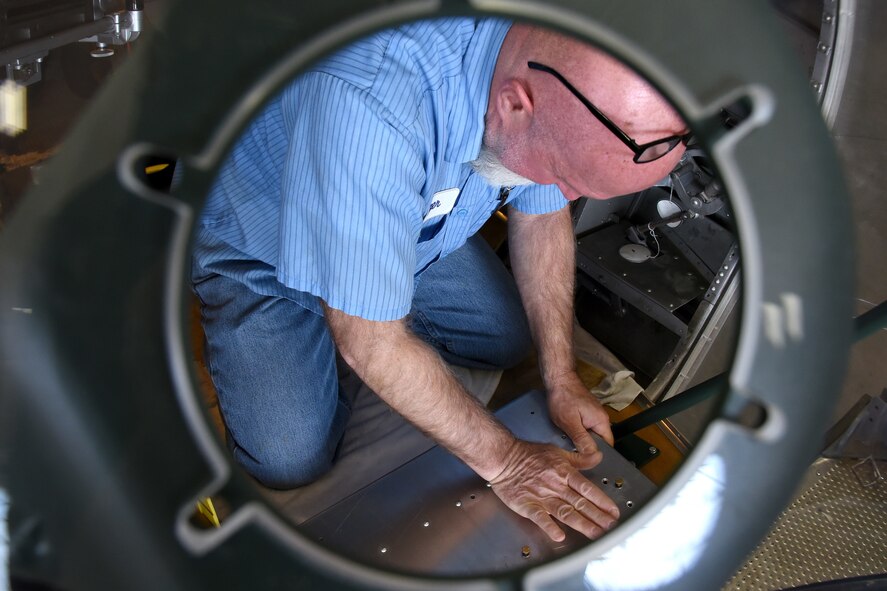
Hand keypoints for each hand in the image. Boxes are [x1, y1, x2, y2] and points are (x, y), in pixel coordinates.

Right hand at [489, 440, 619, 541]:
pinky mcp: (527, 504)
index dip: (602, 501)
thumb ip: (579, 459)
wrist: (503, 458)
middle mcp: (555, 485)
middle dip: (597, 516)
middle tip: (611, 528)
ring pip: (565, 512)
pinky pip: (539, 517)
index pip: (587, 489)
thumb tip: (598, 457)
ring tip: (595, 534)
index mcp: (564, 472)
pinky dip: (549, 526)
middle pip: (580, 503)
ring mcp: (541, 496)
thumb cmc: (528, 454)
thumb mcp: (558, 452)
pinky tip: (559, 536)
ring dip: (581, 524)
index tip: (614, 512)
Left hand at [547, 372, 614, 451]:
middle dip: (587, 447)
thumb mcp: (569, 422)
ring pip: (591, 434)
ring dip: (580, 439)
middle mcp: (601, 418)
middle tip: (573, 452)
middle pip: (599, 441)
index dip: (598, 454)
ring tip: (568, 441)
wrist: (558, 379)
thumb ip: (581, 439)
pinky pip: (585, 427)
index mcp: (601, 421)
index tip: (586, 461)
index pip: (607, 445)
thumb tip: (593, 455)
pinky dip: (577, 431)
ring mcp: (594, 414)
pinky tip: (567, 431)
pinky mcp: (587, 412)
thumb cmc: (563, 398)